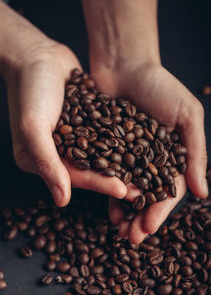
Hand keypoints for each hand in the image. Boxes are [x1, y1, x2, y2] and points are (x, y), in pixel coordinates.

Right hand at [5, 42, 126, 206]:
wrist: (37, 56)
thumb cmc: (30, 90)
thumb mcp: (34, 127)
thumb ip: (47, 163)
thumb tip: (62, 201)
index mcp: (37, 159)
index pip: (72, 176)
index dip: (98, 184)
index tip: (124, 191)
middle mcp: (55, 152)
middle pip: (87, 169)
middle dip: (114, 179)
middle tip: (141, 191)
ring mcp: (70, 138)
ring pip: (97, 155)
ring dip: (120, 164)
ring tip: (145, 175)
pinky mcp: (83, 124)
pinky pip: (101, 137)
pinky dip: (117, 143)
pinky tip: (138, 149)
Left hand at [92, 63, 207, 243]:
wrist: (125, 66)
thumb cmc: (160, 86)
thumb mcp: (186, 115)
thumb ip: (195, 152)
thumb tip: (202, 193)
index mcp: (171, 155)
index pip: (167, 190)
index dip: (159, 211)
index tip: (149, 229)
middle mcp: (149, 159)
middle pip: (145, 195)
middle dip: (139, 217)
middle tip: (130, 239)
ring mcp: (126, 155)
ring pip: (125, 189)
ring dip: (123, 210)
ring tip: (118, 229)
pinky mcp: (106, 148)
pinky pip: (107, 173)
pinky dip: (107, 190)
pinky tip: (104, 206)